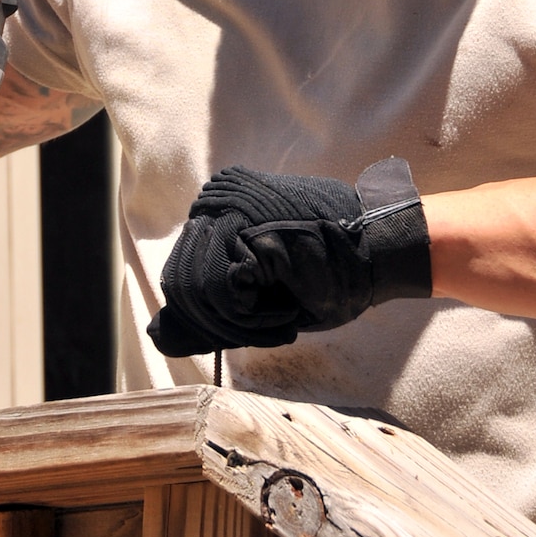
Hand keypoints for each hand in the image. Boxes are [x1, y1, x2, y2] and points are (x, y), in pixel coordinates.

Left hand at [148, 157, 431, 357]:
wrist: (377, 251)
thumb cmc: (328, 273)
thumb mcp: (261, 290)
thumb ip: (212, 303)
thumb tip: (158, 335)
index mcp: (217, 209)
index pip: (180, 274)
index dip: (211, 314)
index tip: (253, 322)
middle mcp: (215, 201)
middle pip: (179, 282)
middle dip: (219, 322)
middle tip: (268, 325)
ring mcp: (229, 211)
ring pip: (195, 289)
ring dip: (236, 323)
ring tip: (277, 320)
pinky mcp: (246, 228)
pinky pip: (221, 291)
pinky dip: (251, 319)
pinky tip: (282, 314)